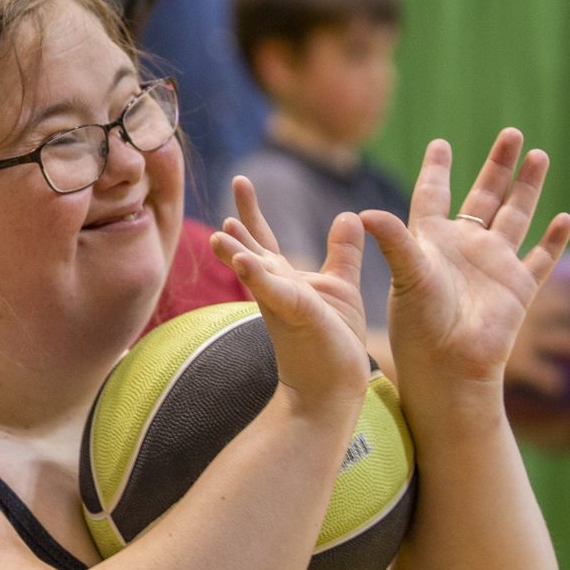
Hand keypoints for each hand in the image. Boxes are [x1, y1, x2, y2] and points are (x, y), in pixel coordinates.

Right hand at [210, 176, 374, 413]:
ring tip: (219, 233)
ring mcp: (282, 302)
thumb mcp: (341, 287)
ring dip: (235, 251)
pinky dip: (256, 277)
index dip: (251, 211)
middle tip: (238, 180)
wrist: (332, 390)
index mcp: (284, 279)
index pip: (264, 239)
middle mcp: (276, 287)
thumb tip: (350, 215)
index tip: (241, 180)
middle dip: (243, 217)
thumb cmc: (334, 342)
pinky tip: (243, 262)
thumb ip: (342, 253)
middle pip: (253, 246)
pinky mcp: (295, 315)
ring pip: (254, 270)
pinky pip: (274, 293)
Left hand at [360, 130, 569, 393]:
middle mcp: (465, 246)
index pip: (433, 194)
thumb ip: (393, 243)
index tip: (441, 144)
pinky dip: (553, 240)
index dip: (438, 170)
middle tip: (511, 133)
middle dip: (498, 165)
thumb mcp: (405, 277)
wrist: (451, 367)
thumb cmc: (420, 327)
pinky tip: (564, 218)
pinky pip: (540, 258)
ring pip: (516, 215)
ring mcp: (494, 265)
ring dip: (528, 187)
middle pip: (484, 194)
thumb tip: (364, 213)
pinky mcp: (518, 287)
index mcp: (432, 240)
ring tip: (539, 156)